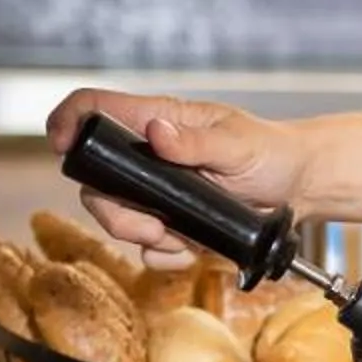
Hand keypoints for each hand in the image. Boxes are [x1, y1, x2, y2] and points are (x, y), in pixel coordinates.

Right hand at [46, 90, 305, 267]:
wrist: (299, 190)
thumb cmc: (272, 153)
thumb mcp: (238, 144)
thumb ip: (195, 142)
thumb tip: (156, 134)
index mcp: (158, 121)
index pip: (95, 107)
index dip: (69, 121)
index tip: (62, 145)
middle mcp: (149, 156)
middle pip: (94, 178)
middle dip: (112, 209)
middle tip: (151, 226)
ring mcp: (157, 191)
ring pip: (116, 216)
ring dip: (141, 235)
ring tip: (180, 237)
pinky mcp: (171, 222)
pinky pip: (147, 246)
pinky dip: (165, 254)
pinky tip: (192, 248)